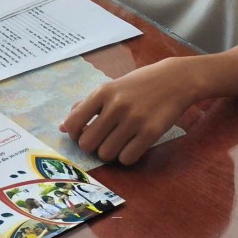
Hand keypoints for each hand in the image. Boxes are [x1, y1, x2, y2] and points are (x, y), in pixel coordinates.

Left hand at [60, 60, 193, 165]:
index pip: (73, 123)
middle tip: (102, 140)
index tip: (82, 134)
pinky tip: (132, 145)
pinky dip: (126, 157)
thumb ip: (87, 105)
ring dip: (110, 153)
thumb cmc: (139, 84)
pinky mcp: (151, 132)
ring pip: (106, 154)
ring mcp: (134, 120)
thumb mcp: (111, 87)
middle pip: (88, 144)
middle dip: (92, 147)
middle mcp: (116, 105)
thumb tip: (63, 127)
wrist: (175, 79)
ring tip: (118, 142)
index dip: (74, 134)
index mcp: (103, 92)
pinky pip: (127, 158)